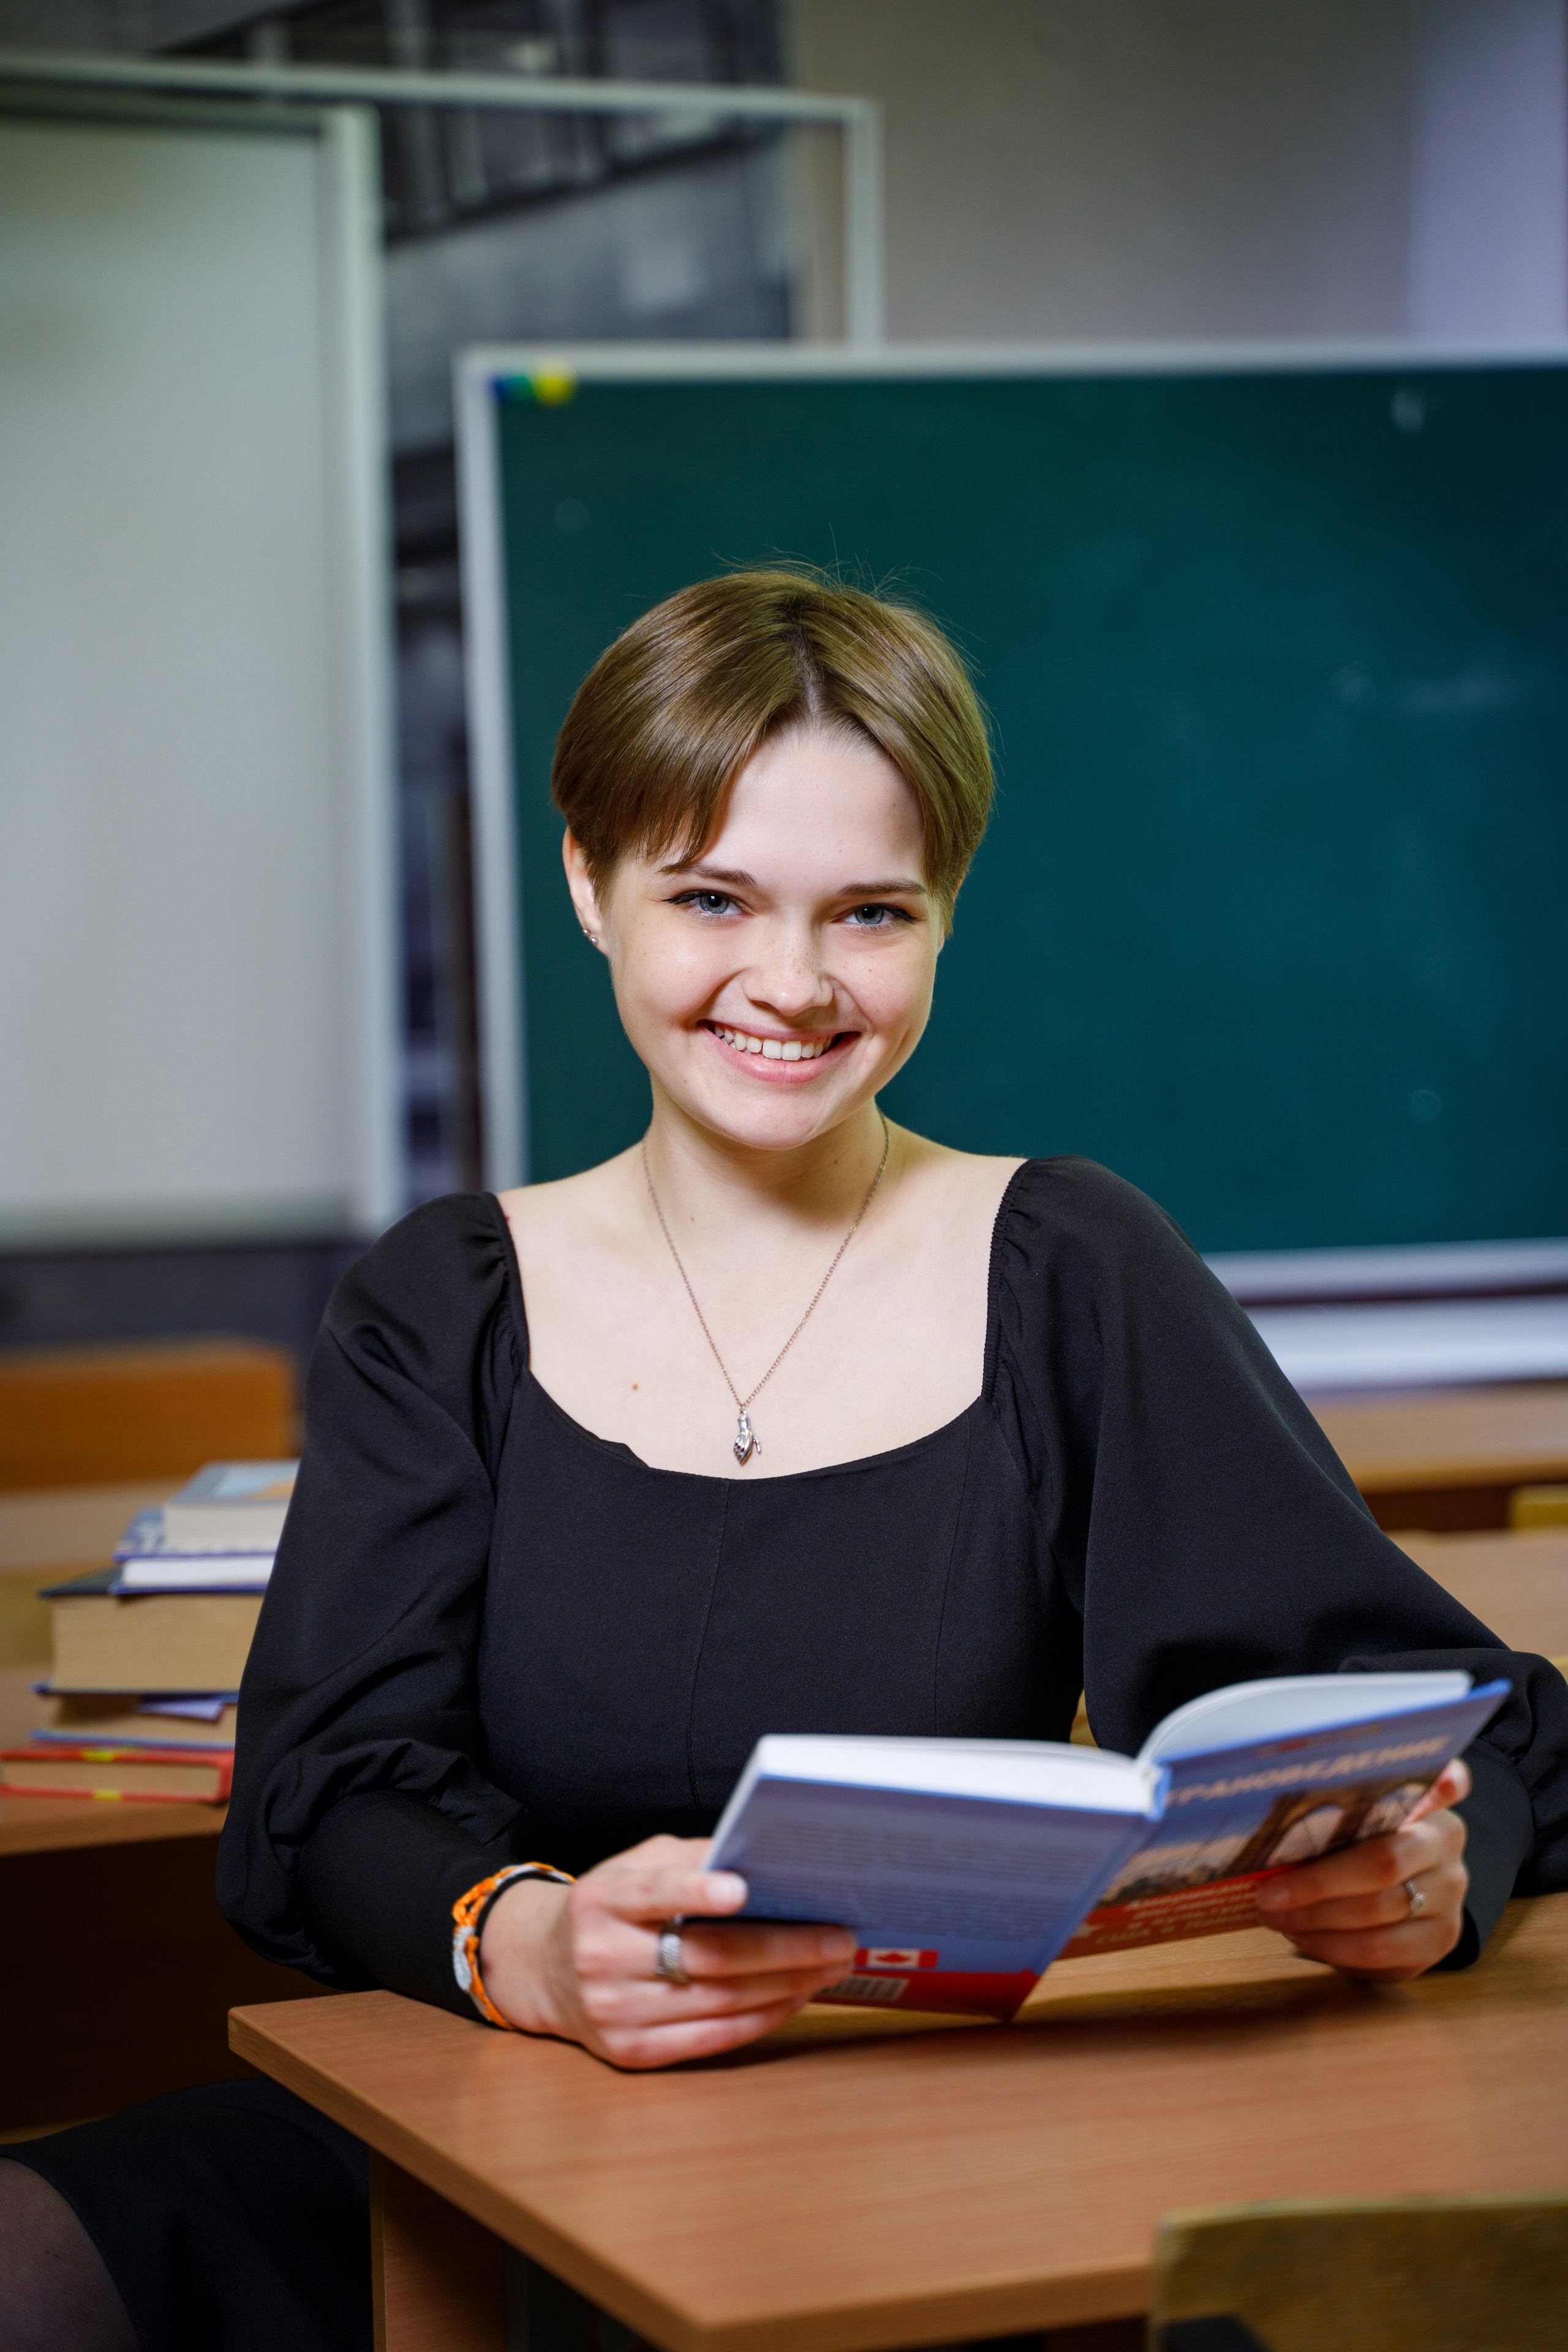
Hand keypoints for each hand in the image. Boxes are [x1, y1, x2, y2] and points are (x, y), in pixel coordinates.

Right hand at [477, 1835, 856, 2069]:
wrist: (545, 1969)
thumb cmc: (610, 1906)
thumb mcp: (633, 1866)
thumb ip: (689, 1860)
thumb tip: (766, 1861)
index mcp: (600, 1901)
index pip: (653, 1894)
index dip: (696, 1891)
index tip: (743, 1888)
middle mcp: (602, 1958)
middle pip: (706, 1957)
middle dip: (783, 1947)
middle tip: (839, 1935)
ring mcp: (615, 2012)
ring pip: (719, 2001)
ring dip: (787, 1984)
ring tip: (831, 1963)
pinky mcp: (632, 2053)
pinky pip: (712, 2039)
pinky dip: (763, 2017)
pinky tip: (797, 1996)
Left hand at [1254, 1759, 1471, 1979]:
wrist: (1403, 1908)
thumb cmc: (1360, 1850)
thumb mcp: (1355, 1822)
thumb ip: (1339, 1811)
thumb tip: (1271, 1812)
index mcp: (1429, 1803)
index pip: (1446, 1783)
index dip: (1440, 1780)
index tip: (1426, 1781)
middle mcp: (1446, 1846)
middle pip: (1382, 1862)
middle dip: (1315, 1881)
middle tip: (1266, 1891)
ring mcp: (1449, 1897)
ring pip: (1376, 1911)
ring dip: (1314, 1917)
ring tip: (1274, 1914)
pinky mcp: (1439, 1941)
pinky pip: (1378, 1950)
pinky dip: (1330, 1945)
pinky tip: (1301, 1935)